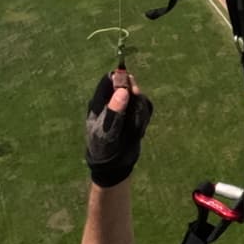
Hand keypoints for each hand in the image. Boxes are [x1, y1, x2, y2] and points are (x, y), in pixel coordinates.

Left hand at [84, 67, 153, 186]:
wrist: (114, 166)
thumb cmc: (104, 148)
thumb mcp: (107, 131)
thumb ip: (114, 111)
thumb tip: (122, 90)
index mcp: (99, 103)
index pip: (109, 80)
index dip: (119, 78)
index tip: (130, 83)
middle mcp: (112, 103)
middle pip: (126, 86)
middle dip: (134, 93)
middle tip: (137, 101)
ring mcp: (124, 110)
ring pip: (138, 98)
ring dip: (140, 108)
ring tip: (135, 126)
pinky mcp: (135, 117)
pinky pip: (145, 109)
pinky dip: (145, 116)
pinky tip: (139, 130)